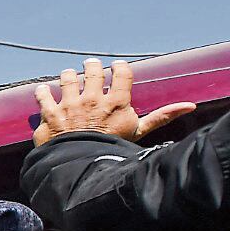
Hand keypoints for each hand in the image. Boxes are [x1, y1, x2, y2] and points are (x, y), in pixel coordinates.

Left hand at [32, 59, 196, 146]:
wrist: (82, 165)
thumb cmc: (113, 149)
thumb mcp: (139, 132)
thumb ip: (161, 116)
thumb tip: (189, 106)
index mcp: (116, 101)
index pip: (120, 73)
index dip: (119, 68)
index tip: (116, 67)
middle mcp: (92, 99)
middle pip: (92, 71)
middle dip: (91, 66)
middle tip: (91, 65)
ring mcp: (69, 106)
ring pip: (66, 79)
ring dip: (67, 75)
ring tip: (68, 74)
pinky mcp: (50, 115)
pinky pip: (43, 96)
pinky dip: (42, 91)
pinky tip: (43, 89)